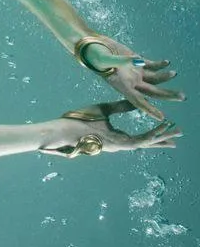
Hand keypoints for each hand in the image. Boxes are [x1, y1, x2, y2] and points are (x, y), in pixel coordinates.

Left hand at [41, 100, 180, 156]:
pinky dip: (152, 135)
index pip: (141, 136)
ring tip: (177, 132)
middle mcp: (121, 143)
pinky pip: (139, 140)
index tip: (168, 127)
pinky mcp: (117, 144)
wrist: (66, 128)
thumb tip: (134, 100)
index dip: (155, 133)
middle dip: (164, 139)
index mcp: (117, 136)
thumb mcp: (104, 110)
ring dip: (162, 137)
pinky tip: (162, 130)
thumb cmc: (79, 120)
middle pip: (147, 141)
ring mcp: (119, 145)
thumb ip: (120, 106)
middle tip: (179, 134)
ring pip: (146, 142)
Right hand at [78, 35, 182, 119]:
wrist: (90, 47)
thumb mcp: (105, 60)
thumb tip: (138, 61)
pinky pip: (151, 66)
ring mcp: (134, 72)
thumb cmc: (94, 55)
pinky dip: (160, 65)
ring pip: (154, 79)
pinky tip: (167, 63)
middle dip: (167, 95)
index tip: (161, 117)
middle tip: (182, 97)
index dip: (149, 109)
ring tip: (174, 73)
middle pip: (152, 92)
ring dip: (165, 77)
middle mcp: (130, 82)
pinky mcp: (136, 62)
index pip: (137, 101)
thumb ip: (121, 61)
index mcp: (122, 86)